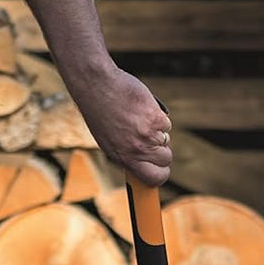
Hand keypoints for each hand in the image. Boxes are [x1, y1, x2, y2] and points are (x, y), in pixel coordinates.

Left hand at [69, 66, 171, 186]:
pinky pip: (166, 122)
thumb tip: (146, 161)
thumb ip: (128, 153)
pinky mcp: (155, 117)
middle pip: (166, 159)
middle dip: (163, 150)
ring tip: (139, 119)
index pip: (154, 178)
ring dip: (158, 130)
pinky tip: (142, 108)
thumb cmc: (100, 112)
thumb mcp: (108, 141)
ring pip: (166, 139)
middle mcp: (137, 149)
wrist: (97, 86)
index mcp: (124, 158)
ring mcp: (147, 134)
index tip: (161, 168)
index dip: (161, 174)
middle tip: (152, 139)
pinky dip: (158, 116)